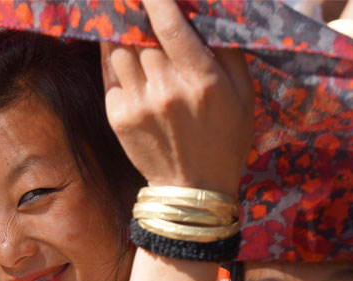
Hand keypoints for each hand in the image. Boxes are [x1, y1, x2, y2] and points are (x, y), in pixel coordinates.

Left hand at [101, 0, 254, 197]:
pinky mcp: (118, 117)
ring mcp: (138, 105)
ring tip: (123, 14)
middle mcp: (165, 90)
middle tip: (135, 1)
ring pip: (118, 51)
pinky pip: (109, 74)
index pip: (170, 27)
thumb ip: (228, 53)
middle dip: (137, 13)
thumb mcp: (244, 95)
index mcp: (201, 81)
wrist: (192, 190)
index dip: (156, 1)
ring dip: (120, 29)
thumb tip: (209, 14)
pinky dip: (111, 54)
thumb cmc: (225, 139)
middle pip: (140, 35)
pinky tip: (117, 44)